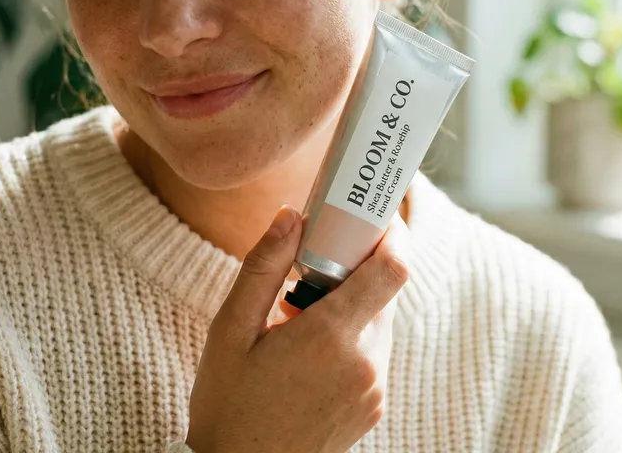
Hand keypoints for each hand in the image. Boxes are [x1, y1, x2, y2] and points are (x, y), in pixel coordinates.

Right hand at [185, 205, 410, 452]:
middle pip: (385, 290)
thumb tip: (291, 215)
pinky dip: (352, 333)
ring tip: (300, 314)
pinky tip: (310, 347)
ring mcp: (374, 388)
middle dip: (358, 267)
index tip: (374, 216)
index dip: (393, 234)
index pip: (393, 270)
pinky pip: (374, 350)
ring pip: (379, 319)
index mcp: (331, 336)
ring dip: (352, 302)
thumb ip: (264, 266)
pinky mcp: (374, 405)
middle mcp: (365, 362)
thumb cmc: (228, 405)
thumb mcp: (232, 330)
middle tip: (316, 262)